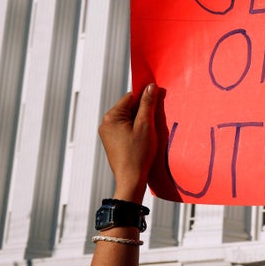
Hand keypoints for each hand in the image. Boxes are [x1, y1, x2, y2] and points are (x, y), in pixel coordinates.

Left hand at [98, 83, 160, 203]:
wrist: (131, 179)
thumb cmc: (138, 154)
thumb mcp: (146, 126)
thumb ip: (147, 104)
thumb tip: (150, 86)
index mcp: (111, 117)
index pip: (130, 97)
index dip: (145, 97)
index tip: (158, 99)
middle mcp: (106, 123)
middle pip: (128, 107)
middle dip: (143, 110)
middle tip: (156, 119)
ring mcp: (108, 133)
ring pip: (128, 118)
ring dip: (140, 121)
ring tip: (150, 131)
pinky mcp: (112, 142)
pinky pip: (125, 129)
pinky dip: (136, 129)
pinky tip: (145, 138)